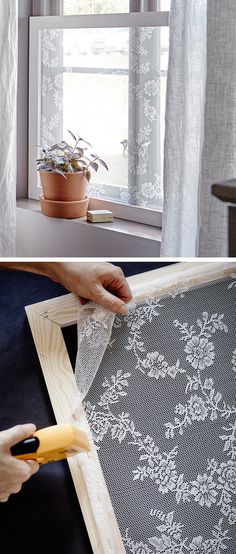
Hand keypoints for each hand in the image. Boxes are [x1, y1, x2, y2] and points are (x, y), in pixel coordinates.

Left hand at [0, 261, 132, 313]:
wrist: (57, 266)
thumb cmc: (75, 273)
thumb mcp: (95, 292)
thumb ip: (111, 302)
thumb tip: (124, 310)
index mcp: (115, 275)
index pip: (126, 295)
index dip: (118, 305)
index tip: (108, 309)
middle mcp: (110, 274)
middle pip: (115, 296)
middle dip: (105, 303)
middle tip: (95, 305)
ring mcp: (101, 276)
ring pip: (105, 295)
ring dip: (96, 301)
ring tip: (86, 299)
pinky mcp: (93, 279)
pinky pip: (96, 292)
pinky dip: (90, 296)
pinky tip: (82, 297)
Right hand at [0, 424, 38, 501]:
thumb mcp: (2, 441)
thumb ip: (19, 433)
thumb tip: (30, 428)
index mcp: (22, 472)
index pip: (34, 462)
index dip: (28, 453)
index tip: (20, 448)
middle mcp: (16, 485)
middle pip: (22, 470)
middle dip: (15, 461)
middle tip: (3, 453)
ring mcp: (5, 492)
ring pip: (11, 477)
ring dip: (6, 469)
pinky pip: (2, 485)